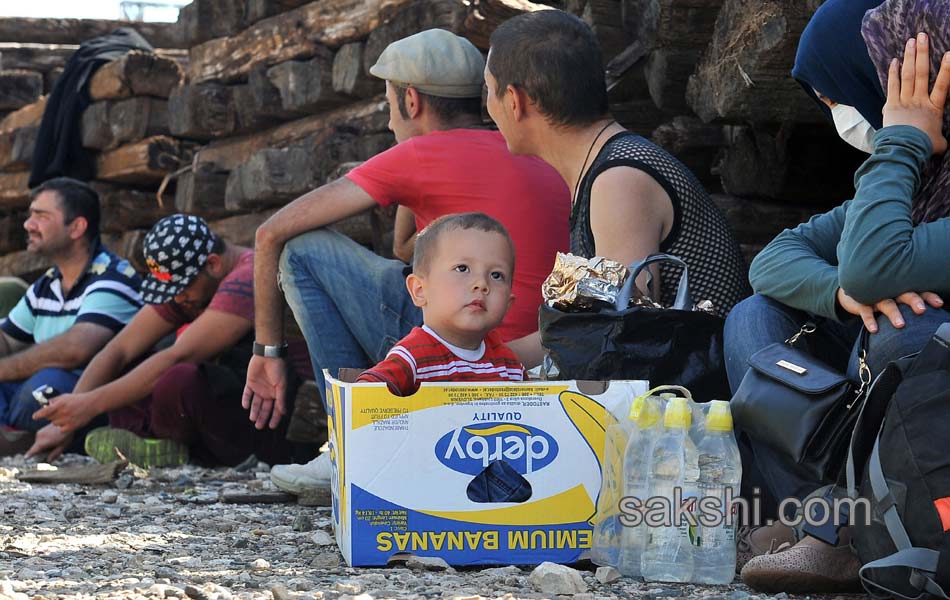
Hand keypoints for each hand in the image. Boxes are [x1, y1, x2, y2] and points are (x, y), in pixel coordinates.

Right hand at [25, 423, 73, 461]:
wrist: (66, 420)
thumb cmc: (66, 434)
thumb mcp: (63, 446)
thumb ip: (55, 454)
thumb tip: (48, 460)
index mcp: (42, 442)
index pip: (33, 450)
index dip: (29, 455)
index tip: (25, 458)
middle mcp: (38, 437)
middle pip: (37, 448)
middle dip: (42, 451)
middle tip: (53, 450)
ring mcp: (38, 433)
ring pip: (39, 444)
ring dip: (44, 445)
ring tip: (55, 442)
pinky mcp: (40, 430)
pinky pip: (40, 439)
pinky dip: (44, 441)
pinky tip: (53, 438)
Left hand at [32, 392, 97, 432]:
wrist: (92, 403)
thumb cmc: (78, 399)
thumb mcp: (64, 396)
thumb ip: (54, 400)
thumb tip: (46, 405)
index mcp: (59, 404)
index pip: (44, 412)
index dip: (38, 415)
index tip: (35, 417)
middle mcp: (62, 413)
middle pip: (49, 418)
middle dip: (52, 416)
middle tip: (60, 412)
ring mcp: (66, 420)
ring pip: (55, 424)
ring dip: (58, 421)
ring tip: (67, 416)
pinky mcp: (71, 427)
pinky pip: (61, 430)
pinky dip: (63, 427)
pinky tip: (69, 422)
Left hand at [242, 355, 287, 429]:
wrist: (268, 353)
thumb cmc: (279, 368)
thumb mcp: (282, 385)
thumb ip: (281, 399)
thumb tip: (284, 412)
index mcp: (278, 393)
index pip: (276, 408)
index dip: (275, 418)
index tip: (272, 427)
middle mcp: (269, 391)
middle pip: (265, 408)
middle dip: (263, 417)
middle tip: (259, 427)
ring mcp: (259, 387)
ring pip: (256, 403)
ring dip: (254, 411)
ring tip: (253, 419)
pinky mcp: (251, 382)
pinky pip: (247, 393)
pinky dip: (246, 400)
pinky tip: (246, 406)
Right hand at [837, 288, 943, 332]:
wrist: (850, 292)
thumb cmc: (879, 297)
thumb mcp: (894, 297)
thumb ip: (908, 303)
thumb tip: (927, 314)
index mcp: (901, 289)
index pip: (918, 291)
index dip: (928, 296)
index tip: (939, 304)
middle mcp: (890, 291)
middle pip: (904, 294)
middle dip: (914, 301)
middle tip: (921, 310)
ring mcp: (875, 297)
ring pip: (887, 304)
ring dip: (894, 314)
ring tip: (901, 325)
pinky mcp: (861, 303)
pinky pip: (866, 312)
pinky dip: (870, 320)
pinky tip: (874, 330)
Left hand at [883, 33, 949, 154]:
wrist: (904, 150)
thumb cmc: (923, 147)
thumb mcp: (939, 142)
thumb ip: (940, 136)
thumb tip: (941, 141)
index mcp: (935, 107)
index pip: (943, 84)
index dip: (947, 68)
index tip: (949, 53)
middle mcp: (920, 100)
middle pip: (922, 72)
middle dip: (923, 53)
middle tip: (922, 36)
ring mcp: (905, 101)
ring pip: (908, 75)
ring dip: (909, 57)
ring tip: (910, 42)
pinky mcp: (891, 105)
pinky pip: (892, 85)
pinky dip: (893, 73)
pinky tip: (894, 61)